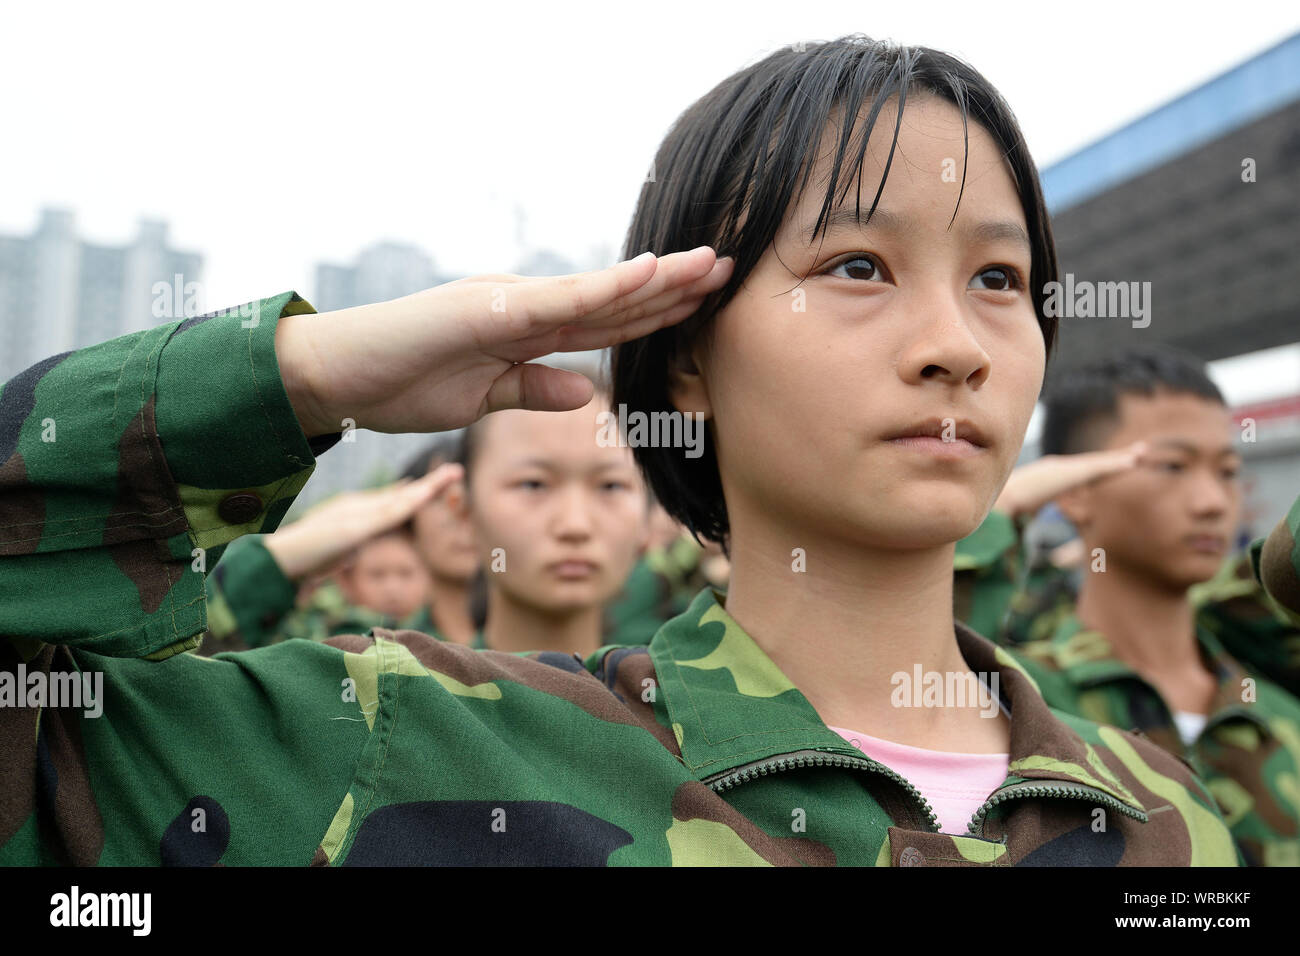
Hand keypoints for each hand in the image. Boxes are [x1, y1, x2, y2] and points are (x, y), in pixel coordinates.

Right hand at [263, 464, 462, 579]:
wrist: (278, 560)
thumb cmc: (301, 561)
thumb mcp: (331, 555)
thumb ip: (344, 551)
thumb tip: (351, 555)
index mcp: (354, 511)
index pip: (391, 499)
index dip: (414, 491)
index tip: (434, 483)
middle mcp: (357, 505)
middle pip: (401, 494)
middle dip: (430, 484)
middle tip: (457, 471)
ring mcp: (357, 513)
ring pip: (401, 499)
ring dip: (428, 488)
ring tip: (452, 475)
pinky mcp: (355, 526)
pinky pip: (389, 514)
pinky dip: (408, 503)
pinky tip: (426, 495)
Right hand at [275, 248, 732, 436]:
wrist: (335, 378)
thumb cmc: (401, 384)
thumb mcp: (484, 399)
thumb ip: (534, 388)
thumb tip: (587, 390)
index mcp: (526, 328)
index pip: (605, 321)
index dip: (657, 310)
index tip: (706, 301)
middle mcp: (524, 307)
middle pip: (613, 299)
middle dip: (674, 288)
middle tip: (730, 269)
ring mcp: (507, 302)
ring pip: (598, 292)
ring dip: (657, 280)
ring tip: (708, 264)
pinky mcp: (486, 309)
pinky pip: (557, 301)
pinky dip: (605, 287)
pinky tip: (649, 273)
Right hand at [993, 441, 1147, 517]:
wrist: (1000, 500)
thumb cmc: (1006, 507)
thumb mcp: (1022, 511)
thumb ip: (1028, 514)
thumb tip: (1020, 525)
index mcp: (1049, 475)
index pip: (1080, 472)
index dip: (1098, 468)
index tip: (1113, 466)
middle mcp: (1059, 467)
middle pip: (1093, 462)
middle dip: (1114, 458)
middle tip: (1139, 452)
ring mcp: (1065, 468)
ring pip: (1099, 463)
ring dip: (1121, 459)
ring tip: (1142, 454)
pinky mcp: (1071, 473)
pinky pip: (1099, 468)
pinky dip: (1116, 465)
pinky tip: (1133, 462)